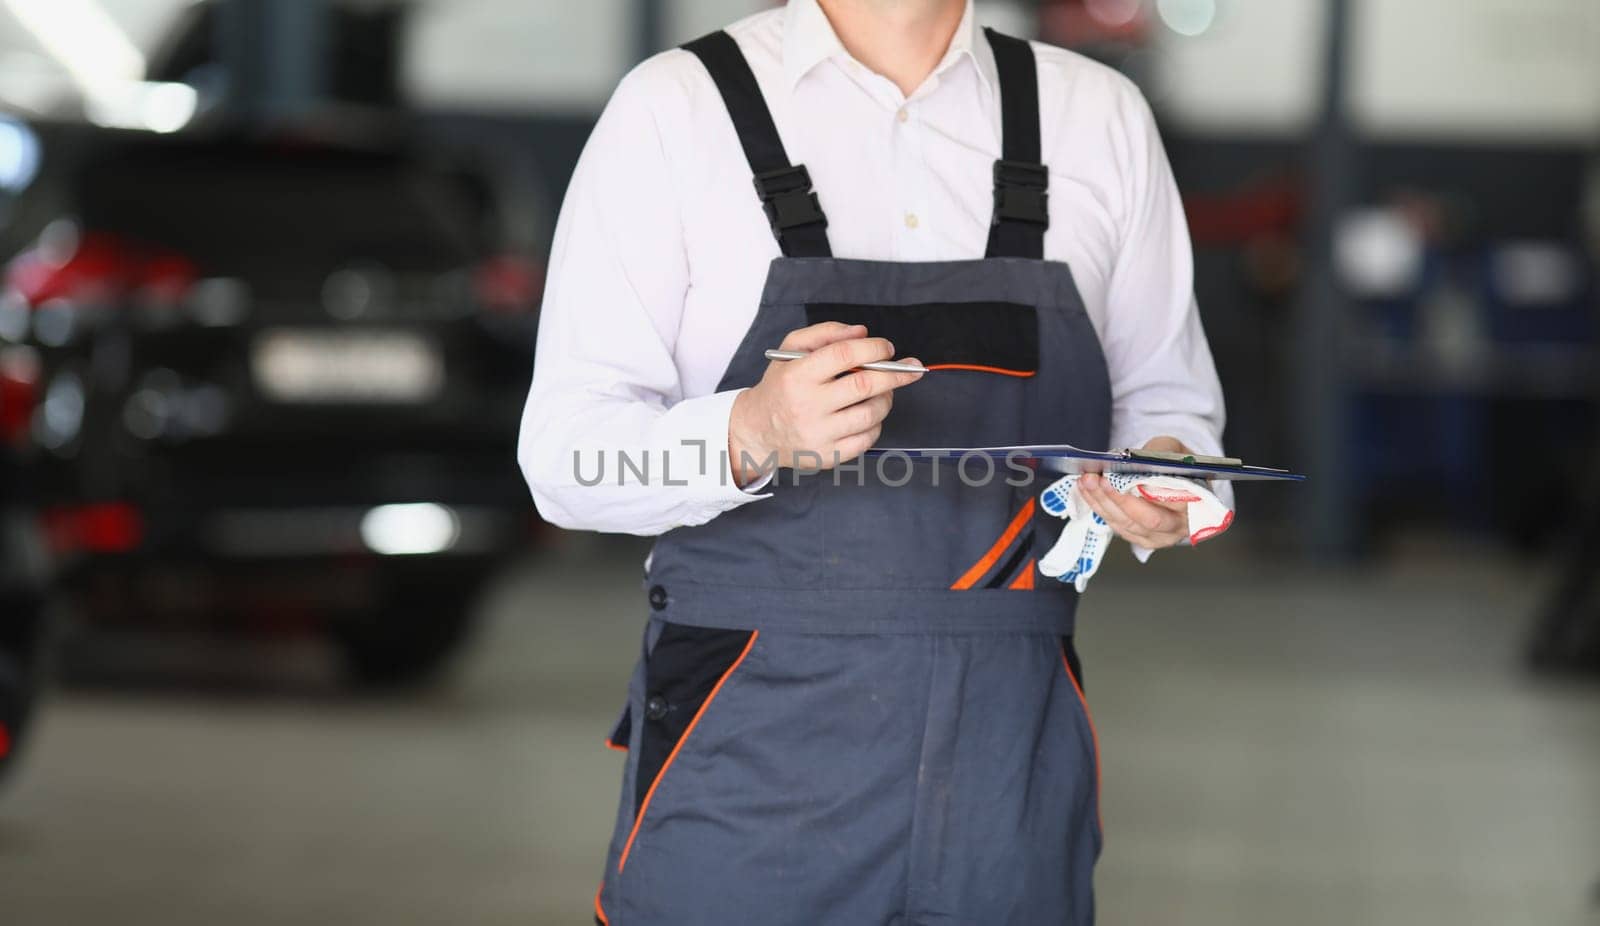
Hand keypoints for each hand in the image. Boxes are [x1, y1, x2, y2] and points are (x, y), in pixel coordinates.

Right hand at [728, 322, 924, 485]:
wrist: (758, 431)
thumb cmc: (781, 386)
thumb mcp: (791, 351)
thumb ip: (825, 334)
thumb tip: (862, 333)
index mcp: (797, 376)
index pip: (843, 355)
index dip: (872, 348)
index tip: (886, 347)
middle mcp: (806, 406)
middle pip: (864, 385)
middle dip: (895, 373)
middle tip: (910, 367)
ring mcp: (818, 434)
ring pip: (871, 413)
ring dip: (886, 398)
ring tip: (883, 391)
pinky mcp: (828, 456)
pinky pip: (867, 438)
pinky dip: (876, 423)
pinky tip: (868, 414)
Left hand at [1077, 436, 1193, 548]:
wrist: (1179, 480)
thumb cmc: (1180, 465)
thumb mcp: (1176, 449)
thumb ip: (1161, 452)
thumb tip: (1135, 459)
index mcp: (1199, 505)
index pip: (1173, 502)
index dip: (1147, 491)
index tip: (1123, 476)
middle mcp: (1180, 527)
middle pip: (1146, 519)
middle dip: (1117, 498)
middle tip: (1096, 479)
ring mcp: (1160, 537)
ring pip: (1127, 525)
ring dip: (1102, 502)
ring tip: (1086, 481)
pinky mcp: (1141, 538)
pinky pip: (1117, 526)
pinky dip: (1099, 508)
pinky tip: (1087, 491)